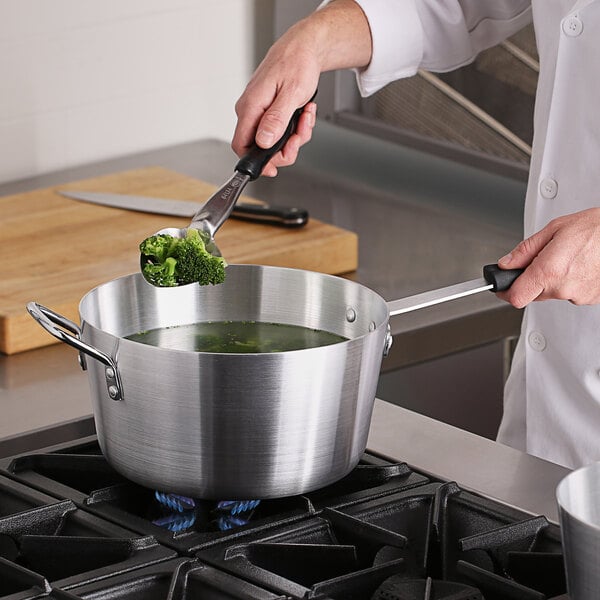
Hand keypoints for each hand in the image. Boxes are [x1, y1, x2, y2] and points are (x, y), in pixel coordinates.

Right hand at [231, 0, 371, 176]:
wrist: (304, 48)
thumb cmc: (297, 64)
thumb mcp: (291, 94)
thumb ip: (276, 120)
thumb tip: (264, 141)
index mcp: (251, 107)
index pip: (241, 146)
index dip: (256, 163)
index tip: (273, 169)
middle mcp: (250, 111)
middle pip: (261, 147)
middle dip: (285, 148)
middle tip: (300, 135)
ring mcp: (259, 111)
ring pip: (273, 141)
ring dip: (294, 136)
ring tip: (305, 117)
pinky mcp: (268, 111)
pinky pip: (279, 130)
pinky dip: (295, 127)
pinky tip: (303, 113)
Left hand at [497, 208, 599, 307]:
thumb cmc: (597, 228)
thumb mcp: (554, 229)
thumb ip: (525, 250)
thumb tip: (507, 263)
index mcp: (549, 271)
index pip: (516, 297)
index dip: (505, 291)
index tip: (501, 285)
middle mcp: (563, 288)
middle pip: (533, 294)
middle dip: (532, 278)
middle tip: (544, 258)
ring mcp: (579, 296)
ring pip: (554, 293)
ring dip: (554, 279)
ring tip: (570, 256)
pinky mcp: (592, 298)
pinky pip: (572, 293)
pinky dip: (572, 281)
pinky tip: (582, 264)